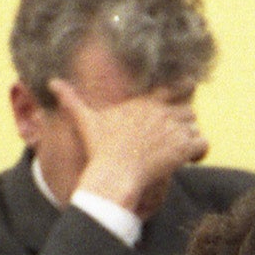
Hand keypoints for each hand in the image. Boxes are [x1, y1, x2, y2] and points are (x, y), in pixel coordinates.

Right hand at [50, 74, 206, 215]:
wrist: (114, 172)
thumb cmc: (99, 149)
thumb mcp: (84, 120)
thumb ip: (71, 99)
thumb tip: (51, 82)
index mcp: (144, 102)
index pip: (173, 86)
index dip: (184, 88)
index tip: (188, 90)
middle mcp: (161, 112)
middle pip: (187, 109)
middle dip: (184, 121)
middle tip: (176, 136)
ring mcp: (173, 129)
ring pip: (194, 125)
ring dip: (190, 136)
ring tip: (181, 149)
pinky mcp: (182, 148)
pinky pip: (203, 143)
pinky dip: (200, 151)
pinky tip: (190, 159)